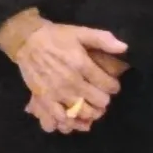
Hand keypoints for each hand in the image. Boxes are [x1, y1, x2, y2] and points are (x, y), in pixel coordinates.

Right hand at [10, 20, 128, 132]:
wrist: (28, 41)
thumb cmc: (56, 37)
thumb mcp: (80, 32)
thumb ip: (103, 39)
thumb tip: (124, 48)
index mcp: (82, 64)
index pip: (108, 85)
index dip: (114, 87)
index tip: (112, 85)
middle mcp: (72, 81)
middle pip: (99, 101)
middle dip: (104, 100)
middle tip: (101, 96)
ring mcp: (58, 92)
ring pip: (83, 112)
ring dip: (91, 112)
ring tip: (91, 107)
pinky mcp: (45, 99)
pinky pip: (61, 117)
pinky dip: (71, 120)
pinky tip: (75, 115)